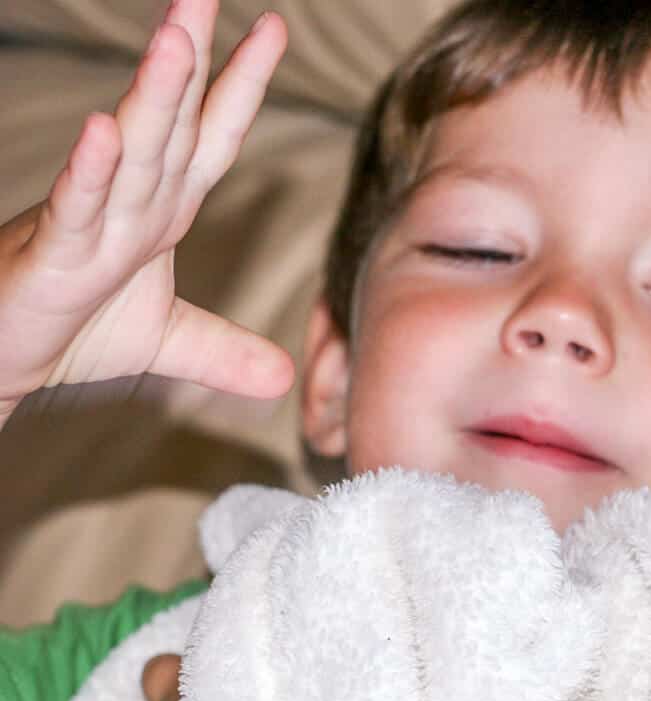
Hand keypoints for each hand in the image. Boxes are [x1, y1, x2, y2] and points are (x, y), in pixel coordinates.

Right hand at [0, 0, 293, 430]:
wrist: (2, 366)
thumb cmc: (73, 333)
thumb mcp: (166, 342)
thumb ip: (223, 349)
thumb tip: (282, 376)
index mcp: (161, 212)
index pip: (210, 138)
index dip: (242, 86)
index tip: (275, 29)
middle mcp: (132, 207)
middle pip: (171, 124)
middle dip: (192, 59)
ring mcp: (90, 227)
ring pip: (130, 154)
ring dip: (154, 98)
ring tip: (178, 39)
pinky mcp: (51, 259)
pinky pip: (74, 210)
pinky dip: (91, 173)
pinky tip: (102, 131)